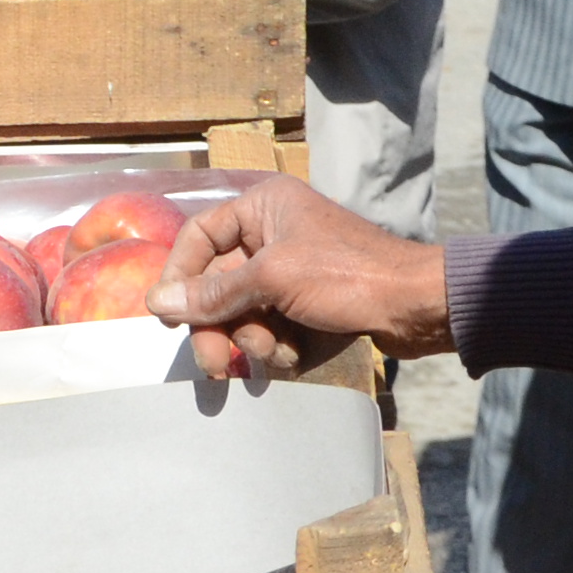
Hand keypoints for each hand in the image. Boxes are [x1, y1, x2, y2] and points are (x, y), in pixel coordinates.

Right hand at [149, 168, 452, 384]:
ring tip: (274, 354)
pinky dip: (277, 345)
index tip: (168, 317)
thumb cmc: (347, 277)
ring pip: (243, 311)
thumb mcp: (272, 280)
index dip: (179, 276)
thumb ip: (212, 294)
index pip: (199, 237)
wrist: (416, 306)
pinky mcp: (307, 302)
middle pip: (217, 283)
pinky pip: (271, 325)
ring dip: (252, 339)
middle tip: (214, 364)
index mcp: (263, 207)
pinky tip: (295, 355)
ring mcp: (291, 270)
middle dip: (219, 325)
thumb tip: (155, 302)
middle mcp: (273, 233)